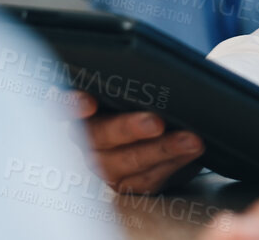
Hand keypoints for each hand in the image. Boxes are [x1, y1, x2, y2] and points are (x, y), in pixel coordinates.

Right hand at [65, 90, 204, 192]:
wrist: (170, 129)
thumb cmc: (150, 100)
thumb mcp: (142, 88)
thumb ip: (139, 83)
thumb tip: (159, 74)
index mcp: (84, 107)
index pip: (68, 104)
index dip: (74, 105)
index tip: (89, 103)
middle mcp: (89, 139)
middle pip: (100, 136)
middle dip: (129, 128)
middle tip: (156, 122)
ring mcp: (106, 165)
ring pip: (129, 160)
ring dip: (162, 149)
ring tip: (189, 139)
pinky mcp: (128, 185)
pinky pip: (148, 178)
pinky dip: (173, 163)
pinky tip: (190, 151)